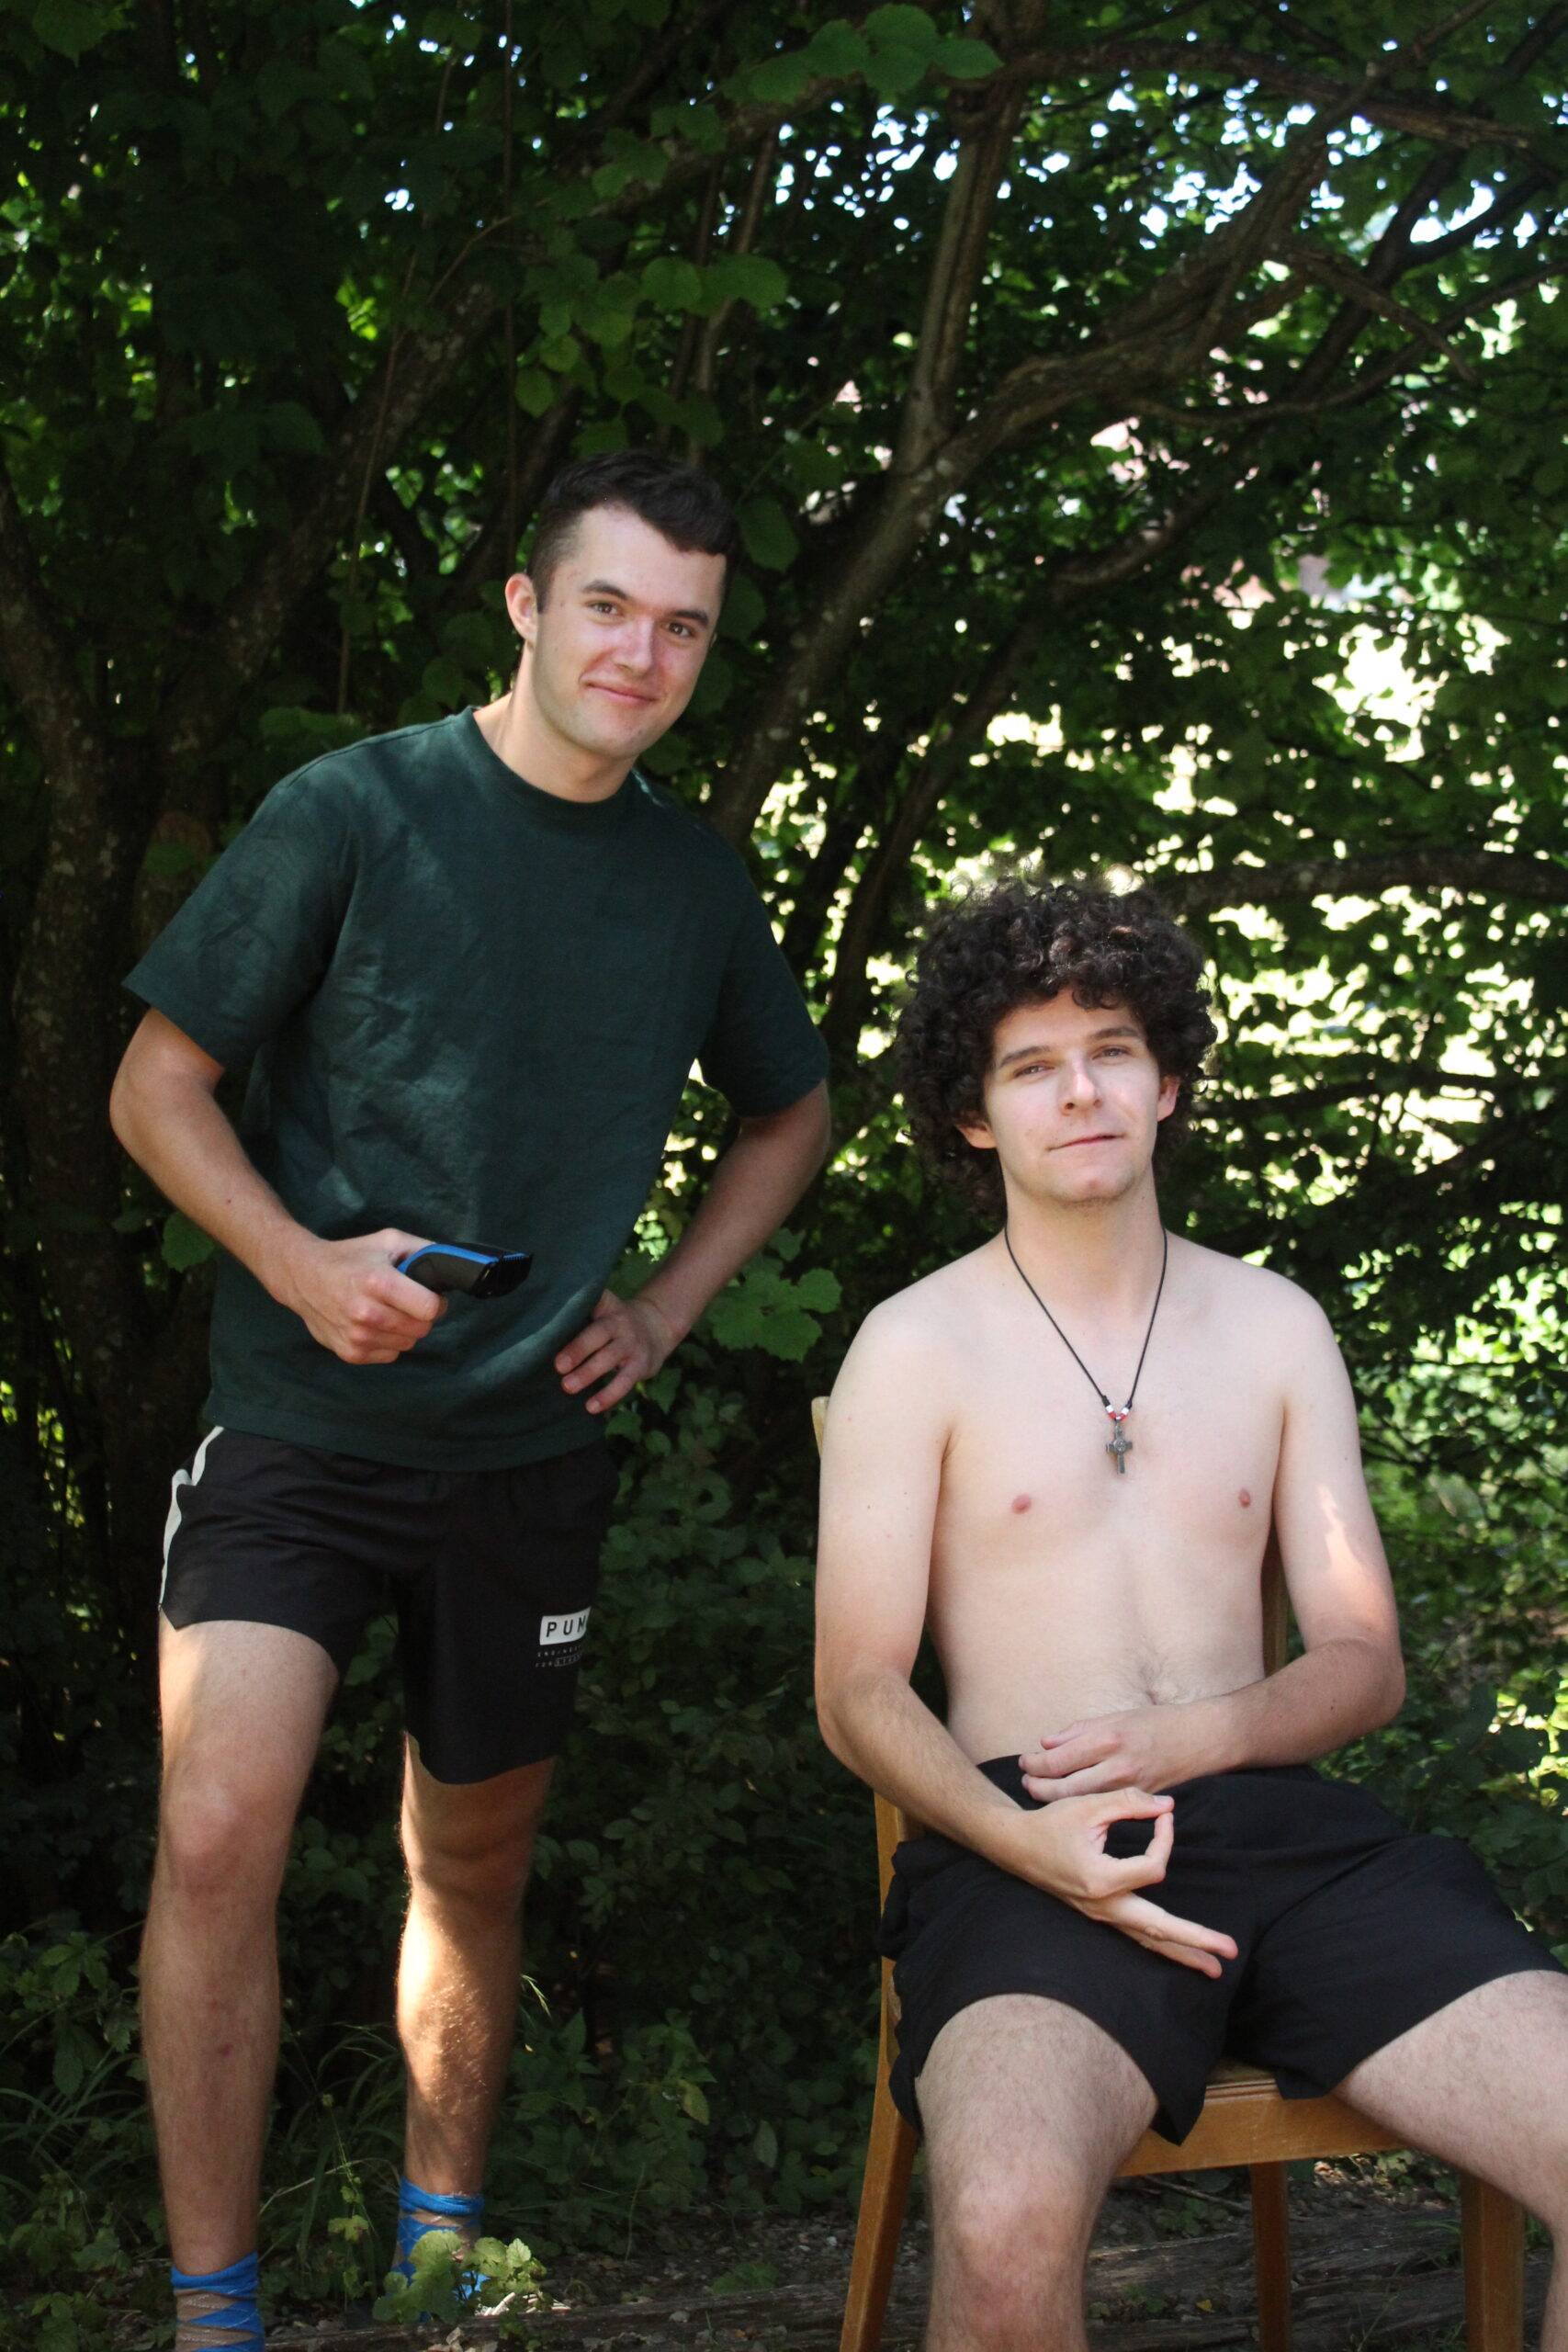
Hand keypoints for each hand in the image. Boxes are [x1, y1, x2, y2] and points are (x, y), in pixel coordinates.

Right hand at [280, 1229, 446, 1364]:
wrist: (303, 1277)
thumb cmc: (350, 1257)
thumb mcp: (388, 1241)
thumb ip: (425, 1251)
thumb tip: (454, 1266)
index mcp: (378, 1282)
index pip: (429, 1309)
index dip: (436, 1302)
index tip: (428, 1295)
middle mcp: (366, 1313)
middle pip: (421, 1329)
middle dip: (421, 1316)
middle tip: (406, 1302)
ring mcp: (357, 1336)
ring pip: (408, 1344)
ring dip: (405, 1330)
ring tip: (387, 1310)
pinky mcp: (350, 1353)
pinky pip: (390, 1355)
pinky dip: (388, 1342)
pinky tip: (373, 1324)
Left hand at [554, 1289, 677, 1414]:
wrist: (657, 1326)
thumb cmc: (615, 1323)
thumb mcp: (603, 1309)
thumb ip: (581, 1317)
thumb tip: (544, 1338)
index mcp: (606, 1307)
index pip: (593, 1300)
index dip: (579, 1304)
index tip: (557, 1315)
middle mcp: (620, 1322)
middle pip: (599, 1333)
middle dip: (578, 1349)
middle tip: (558, 1366)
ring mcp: (631, 1343)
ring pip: (610, 1357)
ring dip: (588, 1373)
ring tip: (568, 1387)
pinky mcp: (641, 1364)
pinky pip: (624, 1381)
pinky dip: (608, 1395)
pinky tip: (591, 1407)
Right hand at [1008, 1789, 1237, 1977]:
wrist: (1017, 1846)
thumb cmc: (1051, 1824)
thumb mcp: (1089, 1805)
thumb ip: (1130, 1802)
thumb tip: (1167, 1807)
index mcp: (1101, 1880)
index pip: (1153, 1866)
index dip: (1165, 1838)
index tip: (1162, 1815)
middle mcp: (1104, 1906)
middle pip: (1159, 1929)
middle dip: (1197, 1939)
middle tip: (1232, 1951)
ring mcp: (1102, 1916)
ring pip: (1149, 1940)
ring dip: (1183, 1953)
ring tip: (1215, 1970)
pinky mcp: (1101, 1915)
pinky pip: (1136, 1935)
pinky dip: (1161, 1945)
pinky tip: (1180, 1953)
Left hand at [1020, 1702, 1204, 1801]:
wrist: (1197, 1740)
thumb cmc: (1154, 1723)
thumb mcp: (1114, 1716)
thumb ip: (1077, 1732)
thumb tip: (1046, 1743)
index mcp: (1107, 1739)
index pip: (1057, 1760)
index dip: (1034, 1764)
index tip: (1025, 1761)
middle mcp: (1115, 1767)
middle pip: (1063, 1788)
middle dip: (1037, 1786)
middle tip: (1026, 1781)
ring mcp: (1127, 1787)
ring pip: (1079, 1802)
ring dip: (1054, 1798)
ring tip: (1039, 1790)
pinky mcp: (1137, 1800)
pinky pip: (1101, 1806)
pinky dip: (1080, 1804)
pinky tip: (1068, 1799)